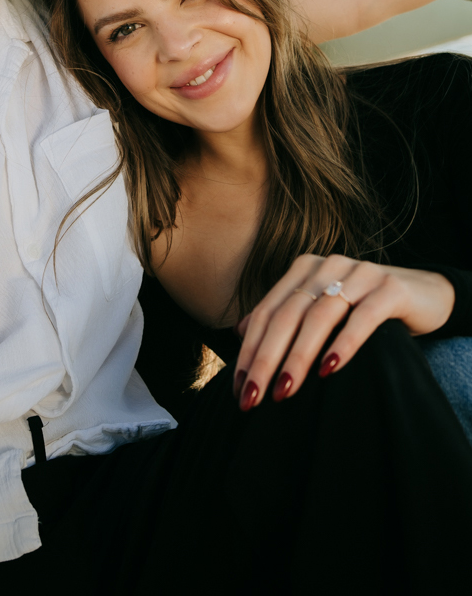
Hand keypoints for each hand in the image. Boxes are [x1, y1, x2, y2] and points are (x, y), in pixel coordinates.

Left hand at [232, 253, 454, 410]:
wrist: (423, 294)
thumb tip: (239, 331)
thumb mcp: (321, 308)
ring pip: (320, 315)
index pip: (268, 311)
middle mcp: (328, 266)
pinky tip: (329, 368)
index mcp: (304, 269)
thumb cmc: (362, 307)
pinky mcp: (390, 289)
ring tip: (285, 389)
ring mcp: (360, 273)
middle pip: (288, 314)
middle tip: (253, 396)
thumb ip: (284, 314)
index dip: (250, 349)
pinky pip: (363, 317)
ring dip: (299, 355)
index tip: (238, 387)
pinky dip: (344, 342)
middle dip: (266, 358)